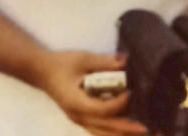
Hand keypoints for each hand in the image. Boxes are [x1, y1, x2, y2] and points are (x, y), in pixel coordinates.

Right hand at [33, 50, 147, 135]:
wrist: (42, 72)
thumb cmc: (62, 64)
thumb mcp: (83, 58)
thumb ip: (104, 62)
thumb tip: (125, 60)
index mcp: (75, 101)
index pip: (100, 109)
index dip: (117, 104)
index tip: (130, 93)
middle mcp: (77, 115)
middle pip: (104, 127)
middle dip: (126, 128)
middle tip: (145, 128)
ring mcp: (78, 119)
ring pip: (102, 133)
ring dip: (120, 134)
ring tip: (139, 133)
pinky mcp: (80, 119)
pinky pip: (98, 130)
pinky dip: (112, 132)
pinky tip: (126, 132)